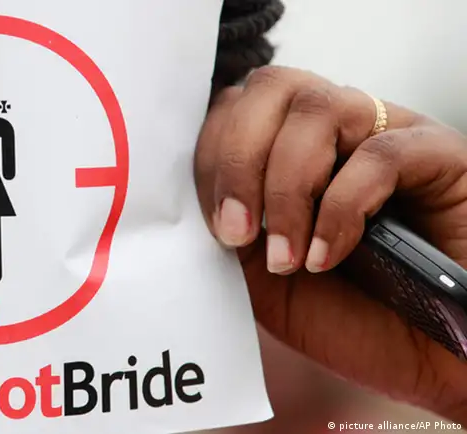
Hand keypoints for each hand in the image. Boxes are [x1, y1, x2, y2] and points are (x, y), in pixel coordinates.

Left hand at [195, 66, 466, 421]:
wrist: (428, 357)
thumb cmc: (348, 316)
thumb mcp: (264, 277)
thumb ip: (229, 227)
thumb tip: (188, 193)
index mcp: (285, 148)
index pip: (234, 107)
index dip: (212, 155)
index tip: (211, 226)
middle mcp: (335, 130)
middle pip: (270, 88)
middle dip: (238, 161)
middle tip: (236, 234)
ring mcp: (385, 135)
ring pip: (318, 108)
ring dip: (286, 187)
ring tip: (286, 256)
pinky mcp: (438, 155)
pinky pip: (378, 155)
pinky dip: (340, 208)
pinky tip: (327, 256)